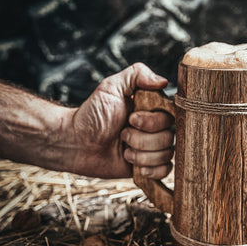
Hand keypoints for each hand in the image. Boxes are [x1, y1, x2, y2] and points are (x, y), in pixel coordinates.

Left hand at [70, 63, 173, 178]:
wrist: (76, 143)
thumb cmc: (91, 114)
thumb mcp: (111, 87)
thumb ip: (137, 75)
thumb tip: (164, 81)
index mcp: (151, 109)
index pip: (171, 116)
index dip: (153, 121)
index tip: (131, 119)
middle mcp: (155, 128)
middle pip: (169, 137)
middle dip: (142, 139)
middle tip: (122, 134)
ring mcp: (152, 148)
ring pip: (166, 154)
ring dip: (141, 154)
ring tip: (123, 149)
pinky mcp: (148, 166)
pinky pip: (165, 170)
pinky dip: (151, 169)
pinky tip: (134, 165)